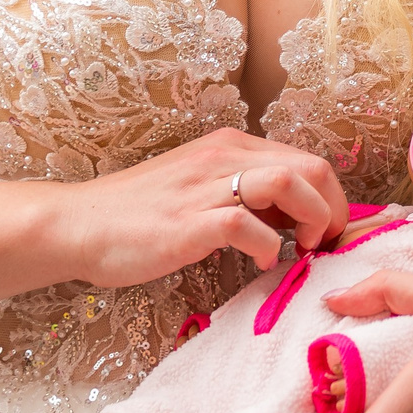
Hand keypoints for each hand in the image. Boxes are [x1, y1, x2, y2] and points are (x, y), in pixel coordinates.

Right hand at [52, 127, 347, 289]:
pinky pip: (247, 225)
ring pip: (289, 183)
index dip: (332, 198)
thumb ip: (245, 196)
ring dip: (312, 220)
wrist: (78, 224)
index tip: (329, 233)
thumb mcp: (200, 190)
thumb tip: (294, 220)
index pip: (306, 159)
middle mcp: (222, 157)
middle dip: (333, 209)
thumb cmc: (138, 215)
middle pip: (310, 167)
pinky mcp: (188, 221)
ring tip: (305, 250)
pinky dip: (268, 247)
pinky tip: (262, 264)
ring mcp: (205, 187)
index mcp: (229, 147)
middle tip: (325, 246)